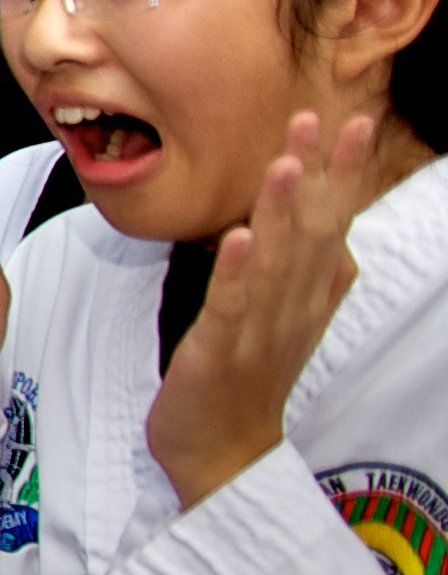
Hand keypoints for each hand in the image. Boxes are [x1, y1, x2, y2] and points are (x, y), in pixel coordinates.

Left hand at [149, 109, 371, 510]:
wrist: (224, 456)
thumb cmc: (246, 385)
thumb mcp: (285, 323)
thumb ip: (309, 281)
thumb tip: (338, 241)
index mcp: (307, 298)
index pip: (332, 224)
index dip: (344, 175)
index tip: (354, 123)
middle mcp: (293, 308)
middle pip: (312, 231)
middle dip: (319, 173)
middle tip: (321, 118)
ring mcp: (260, 330)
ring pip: (277, 261)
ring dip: (281, 209)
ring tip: (286, 161)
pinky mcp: (221, 351)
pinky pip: (233, 305)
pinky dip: (237, 270)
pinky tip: (239, 236)